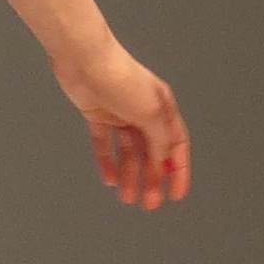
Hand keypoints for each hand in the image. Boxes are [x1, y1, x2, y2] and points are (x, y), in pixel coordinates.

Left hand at [53, 40, 189, 210]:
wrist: (84, 59)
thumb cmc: (122, 79)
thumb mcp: (150, 112)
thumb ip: (160, 139)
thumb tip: (164, 160)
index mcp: (163, 108)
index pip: (177, 146)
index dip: (179, 172)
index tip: (177, 196)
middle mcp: (144, 112)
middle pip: (151, 153)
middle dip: (152, 179)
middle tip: (149, 204)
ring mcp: (120, 113)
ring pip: (128, 152)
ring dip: (129, 175)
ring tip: (127, 198)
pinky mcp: (98, 114)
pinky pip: (104, 144)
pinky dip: (107, 161)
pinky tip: (108, 180)